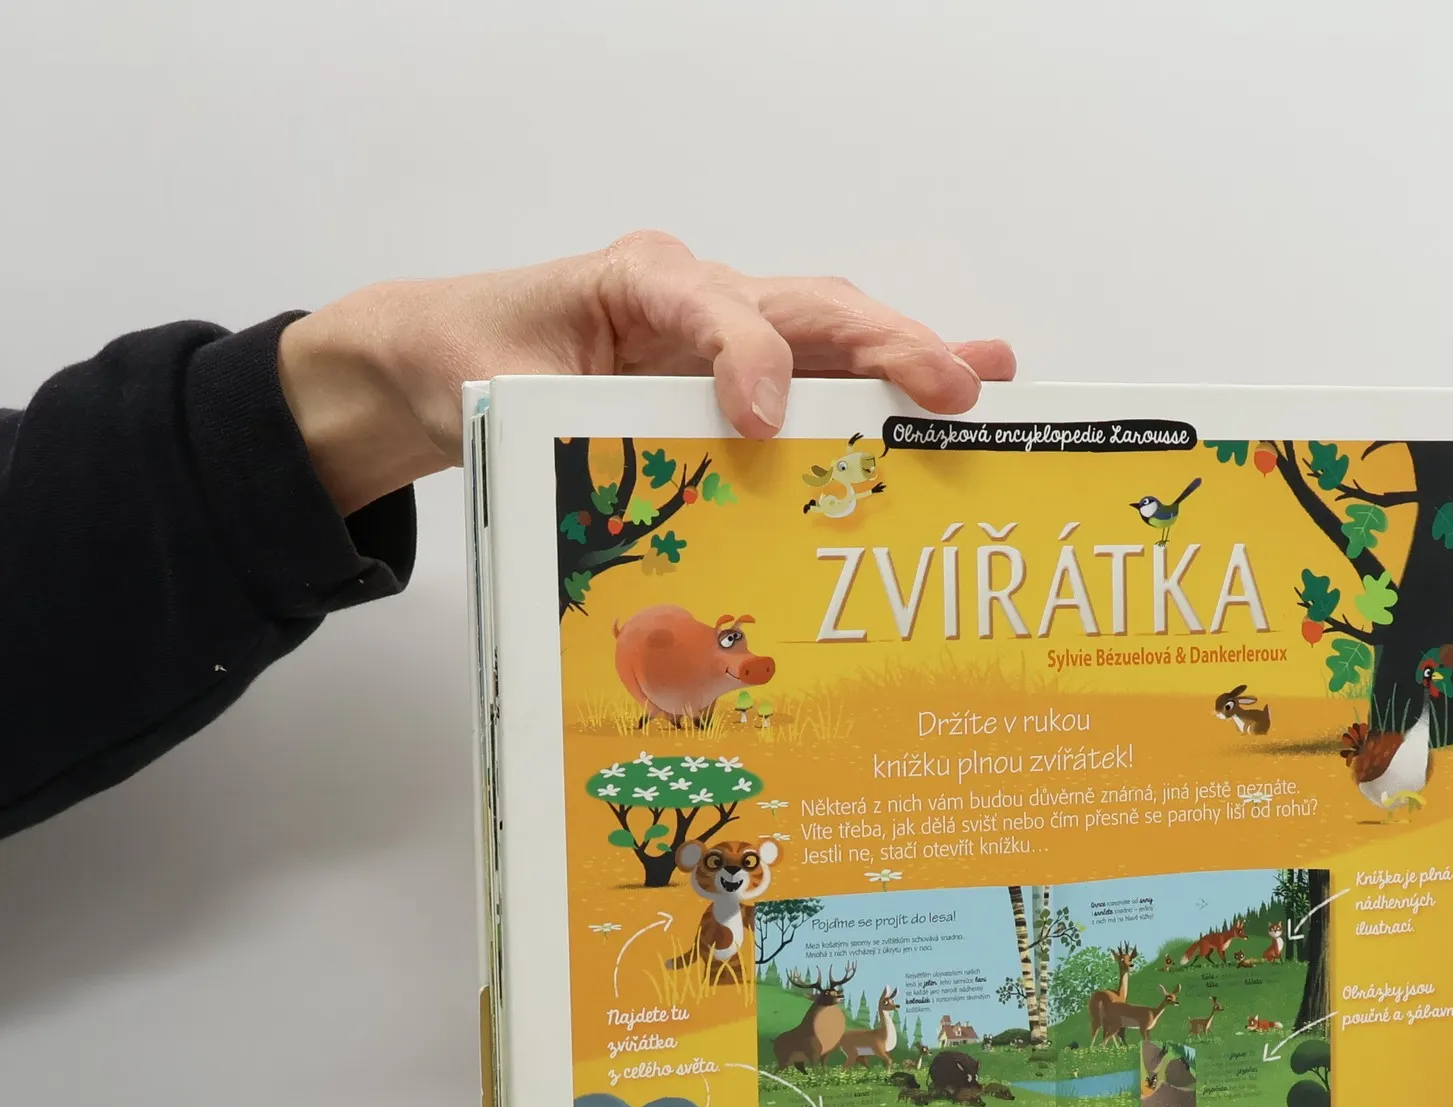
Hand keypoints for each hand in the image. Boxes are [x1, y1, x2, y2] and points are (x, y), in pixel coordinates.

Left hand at [278, 231, 1015, 516]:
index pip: (703, 300)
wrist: (456, 353)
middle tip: (949, 388)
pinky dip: (890, 390)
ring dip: (910, 362)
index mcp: (632, 280)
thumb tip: (599, 470)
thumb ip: (546, 416)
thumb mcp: (488, 389)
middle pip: (806, 306)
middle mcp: (698, 295)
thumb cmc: (475, 356)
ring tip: (986, 383)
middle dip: (882, 347)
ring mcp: (732, 332)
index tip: (760, 416)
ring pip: (834, 333)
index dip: (743, 352)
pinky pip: (826, 377)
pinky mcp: (745, 375)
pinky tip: (960, 393)